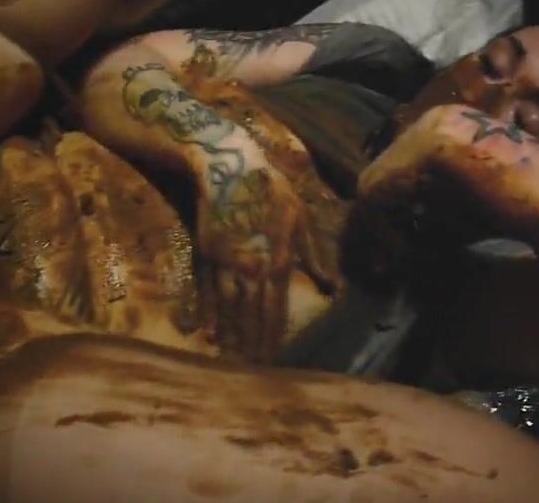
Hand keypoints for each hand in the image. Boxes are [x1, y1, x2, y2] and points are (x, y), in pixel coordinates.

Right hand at [194, 159, 321, 362]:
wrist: (230, 168)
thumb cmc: (272, 192)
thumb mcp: (300, 220)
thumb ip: (314, 258)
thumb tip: (333, 289)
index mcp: (277, 261)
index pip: (276, 309)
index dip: (274, 336)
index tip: (274, 360)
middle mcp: (251, 267)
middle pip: (253, 314)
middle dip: (254, 344)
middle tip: (254, 371)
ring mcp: (225, 262)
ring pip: (230, 306)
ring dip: (233, 334)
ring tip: (234, 360)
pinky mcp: (205, 254)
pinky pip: (206, 289)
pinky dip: (208, 312)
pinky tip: (210, 333)